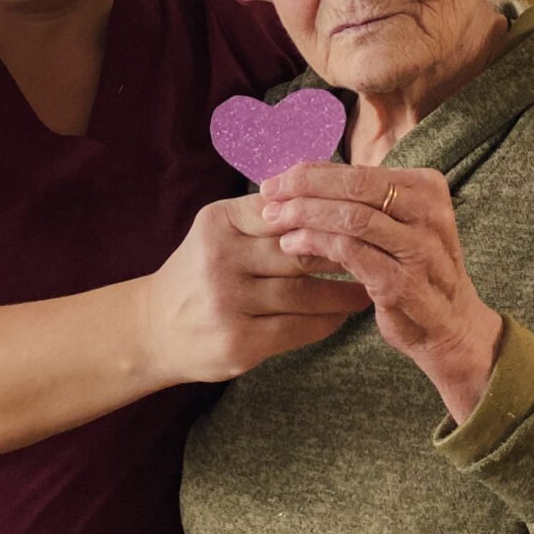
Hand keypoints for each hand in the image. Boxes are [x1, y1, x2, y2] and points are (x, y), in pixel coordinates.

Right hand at [140, 196, 369, 385]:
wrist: (154, 328)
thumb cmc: (201, 272)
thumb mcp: (220, 231)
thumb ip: (265, 215)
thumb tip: (329, 190)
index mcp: (218, 222)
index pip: (285, 210)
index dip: (327, 214)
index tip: (362, 215)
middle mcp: (219, 259)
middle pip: (299, 250)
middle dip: (344, 252)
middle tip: (378, 252)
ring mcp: (227, 303)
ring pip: (305, 293)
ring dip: (345, 292)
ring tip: (370, 284)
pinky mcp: (239, 342)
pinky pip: (299, 328)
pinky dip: (327, 320)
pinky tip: (342, 314)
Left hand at [252, 165, 503, 424]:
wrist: (451, 327)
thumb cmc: (411, 269)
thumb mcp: (394, 224)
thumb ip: (358, 201)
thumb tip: (296, 178)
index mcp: (425, 187)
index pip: (357, 171)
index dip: (311, 172)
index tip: (276, 179)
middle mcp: (428, 212)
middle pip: (353, 186)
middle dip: (303, 187)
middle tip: (268, 194)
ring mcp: (419, 248)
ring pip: (351, 217)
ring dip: (305, 215)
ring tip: (275, 220)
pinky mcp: (403, 282)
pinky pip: (351, 253)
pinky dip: (316, 244)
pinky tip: (292, 245)